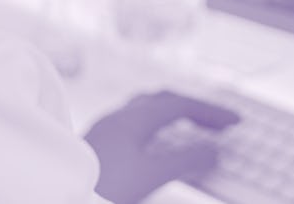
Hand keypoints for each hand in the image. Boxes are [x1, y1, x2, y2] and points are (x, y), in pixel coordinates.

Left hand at [83, 90, 239, 203]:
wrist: (58, 193)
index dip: (210, 111)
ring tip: (193, 126)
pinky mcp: (100, 143)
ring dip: (172, 113)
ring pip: (146, 109)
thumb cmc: (102, 184)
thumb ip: (183, 162)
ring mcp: (107, 128)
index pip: (179, 104)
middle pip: (162, 100)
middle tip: (219, 122)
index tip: (235, 120)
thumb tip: (213, 151)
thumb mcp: (149, 176)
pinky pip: (135, 122)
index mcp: (133, 118)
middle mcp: (119, 116)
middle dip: (193, 108)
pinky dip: (156, 126)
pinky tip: (157, 142)